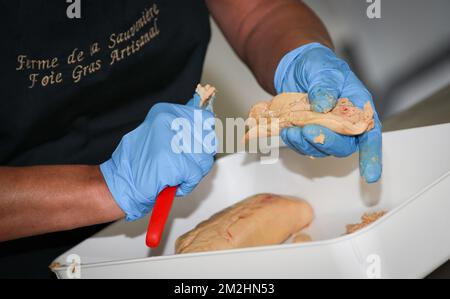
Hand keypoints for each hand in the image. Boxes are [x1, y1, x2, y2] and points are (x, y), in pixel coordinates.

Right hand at [100, 95, 216, 220]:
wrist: (119, 183)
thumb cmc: (137, 163)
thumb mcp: (158, 134)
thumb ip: (181, 129)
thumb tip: (206, 128)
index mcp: (165, 112)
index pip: (205, 119)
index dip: (205, 137)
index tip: (198, 147)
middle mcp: (169, 122)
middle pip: (207, 141)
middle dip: (199, 158)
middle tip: (181, 165)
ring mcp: (172, 142)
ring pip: (204, 159)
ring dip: (192, 173)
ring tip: (174, 174)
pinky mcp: (175, 163)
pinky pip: (195, 175)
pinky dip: (187, 184)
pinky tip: (171, 182)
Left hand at [274, 43, 381, 182]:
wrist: (297, 67)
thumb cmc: (318, 65)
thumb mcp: (324, 69)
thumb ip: (325, 86)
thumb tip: (324, 106)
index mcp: (359, 106)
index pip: (370, 133)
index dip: (372, 155)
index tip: (370, 175)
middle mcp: (345, 123)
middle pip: (344, 145)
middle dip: (326, 142)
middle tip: (308, 131)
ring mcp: (326, 130)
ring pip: (321, 149)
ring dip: (305, 143)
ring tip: (290, 129)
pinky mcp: (308, 133)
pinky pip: (304, 145)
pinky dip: (294, 141)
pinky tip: (285, 130)